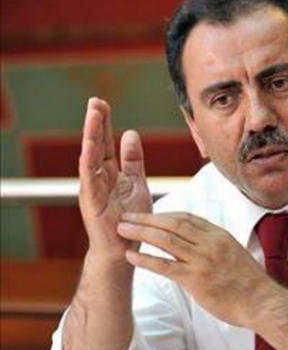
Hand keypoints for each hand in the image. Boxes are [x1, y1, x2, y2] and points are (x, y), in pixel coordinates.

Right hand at [78, 98, 151, 261]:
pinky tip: (89, 146)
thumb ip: (133, 160)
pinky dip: (89, 161)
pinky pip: (89, 178)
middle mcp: (97, 178)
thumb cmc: (131, 219)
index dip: (104, 123)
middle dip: (95, 123)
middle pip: (96, 145)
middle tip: (95, 100)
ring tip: (93, 114)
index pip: (105, 143)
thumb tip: (131, 133)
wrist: (124, 250)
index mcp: (108, 172)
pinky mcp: (91, 202)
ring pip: (90, 156)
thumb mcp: (136, 183)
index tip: (103, 103)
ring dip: (91, 135)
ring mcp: (92, 189)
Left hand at [117, 212, 276, 325]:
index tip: (148, 214)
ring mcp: (203, 260)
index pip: (187, 217)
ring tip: (121, 229)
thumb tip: (198, 244)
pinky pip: (165, 266)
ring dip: (141, 232)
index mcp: (219, 235)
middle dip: (147, 218)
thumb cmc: (249, 283)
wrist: (263, 302)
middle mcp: (210, 243)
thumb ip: (215, 246)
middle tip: (126, 216)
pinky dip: (146, 260)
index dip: (164, 214)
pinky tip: (131, 256)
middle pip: (172, 223)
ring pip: (166, 240)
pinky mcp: (196, 280)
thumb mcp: (234, 254)